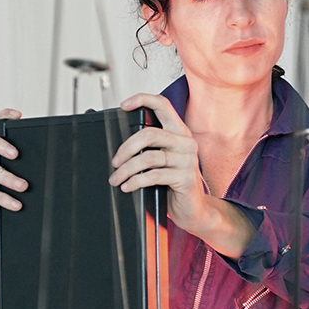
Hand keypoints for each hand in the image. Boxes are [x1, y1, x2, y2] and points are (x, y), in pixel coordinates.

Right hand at [0, 108, 27, 279]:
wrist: (9, 239)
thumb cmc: (23, 208)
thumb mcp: (35, 184)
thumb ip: (43, 168)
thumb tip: (74, 151)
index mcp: (1, 158)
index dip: (2, 119)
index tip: (16, 115)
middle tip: (15, 153)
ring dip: (8, 177)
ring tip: (24, 186)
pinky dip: (4, 198)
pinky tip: (17, 204)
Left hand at [108, 93, 251, 256]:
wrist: (194, 209)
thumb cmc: (174, 183)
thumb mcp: (162, 161)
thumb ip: (149, 149)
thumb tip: (120, 148)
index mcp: (179, 133)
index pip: (163, 105)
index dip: (143, 99)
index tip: (124, 105)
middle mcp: (185, 143)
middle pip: (149, 134)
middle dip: (125, 148)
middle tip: (115, 161)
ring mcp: (187, 160)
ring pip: (148, 157)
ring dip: (126, 170)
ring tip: (117, 179)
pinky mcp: (185, 178)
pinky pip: (153, 176)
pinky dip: (135, 181)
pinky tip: (128, 187)